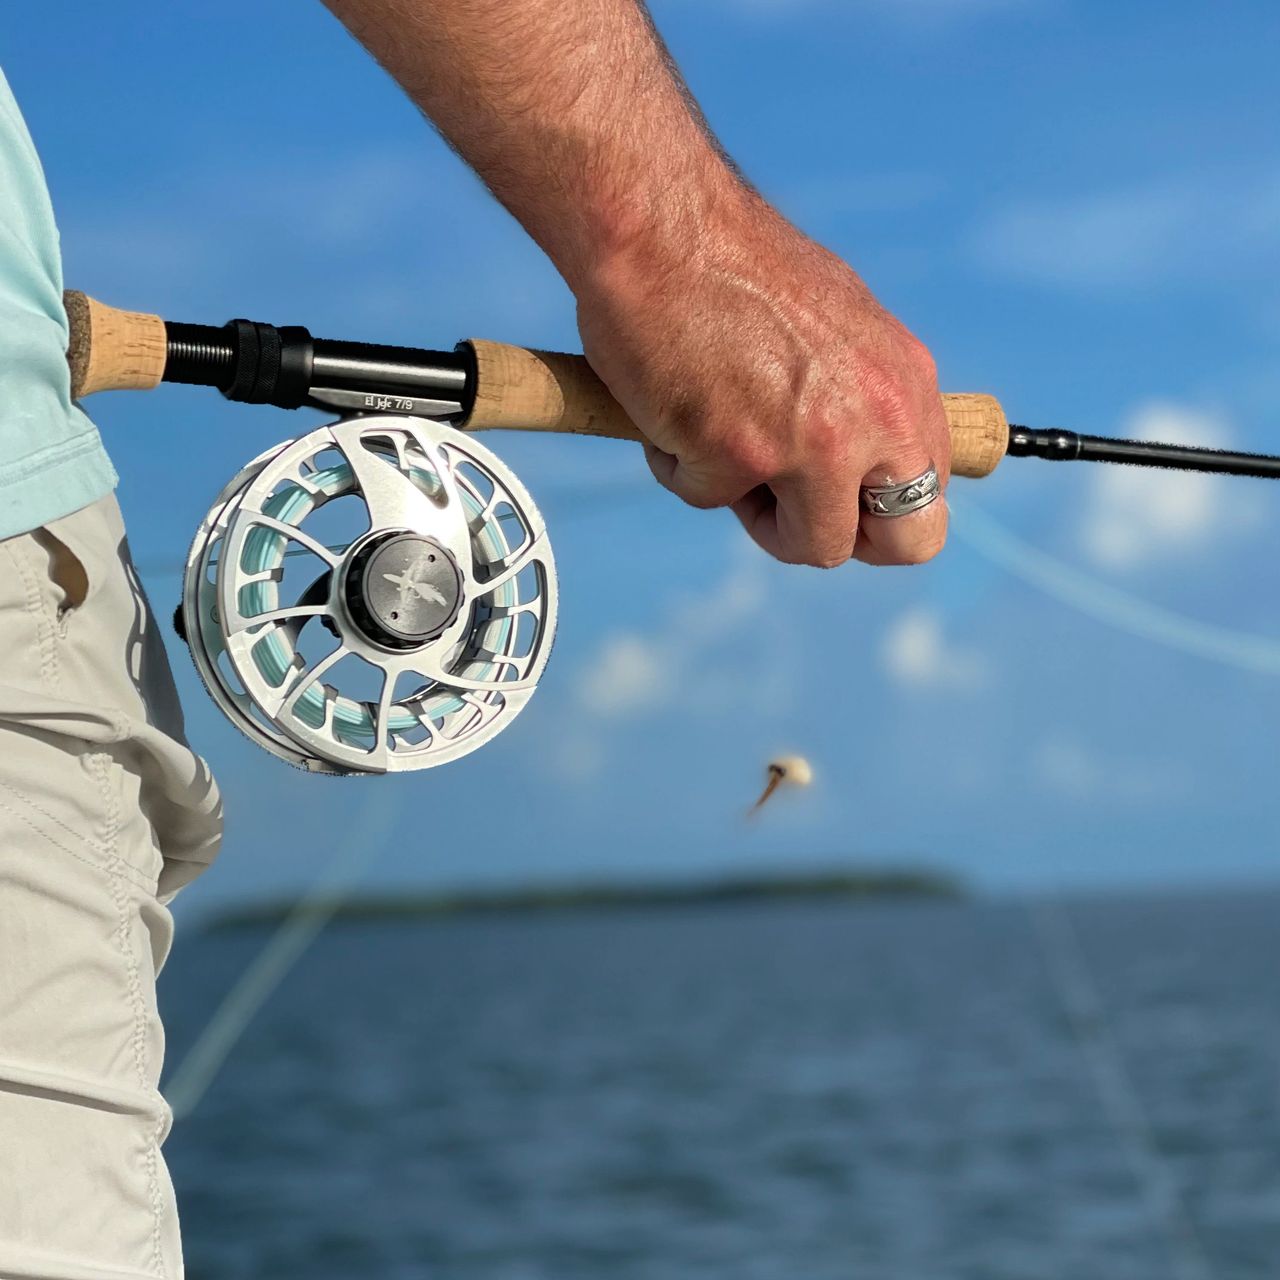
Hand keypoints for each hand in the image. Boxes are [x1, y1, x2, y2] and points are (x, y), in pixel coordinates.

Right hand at [572, 191, 950, 567]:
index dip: (884, 516)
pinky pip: (706, 499)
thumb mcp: (838, 326)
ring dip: (753, 507)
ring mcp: (809, 446)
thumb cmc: (731, 266)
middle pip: (906, 544)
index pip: (933, 495)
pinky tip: (667, 404)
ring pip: (806, 544)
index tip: (839, 504)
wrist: (660, 224)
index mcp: (902, 383)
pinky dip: (677, 463)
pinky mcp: (736, 455)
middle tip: (789, 512)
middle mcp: (872, 419)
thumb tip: (861, 461)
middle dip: (845, 538)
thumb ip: (860, 398)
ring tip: (713, 436)